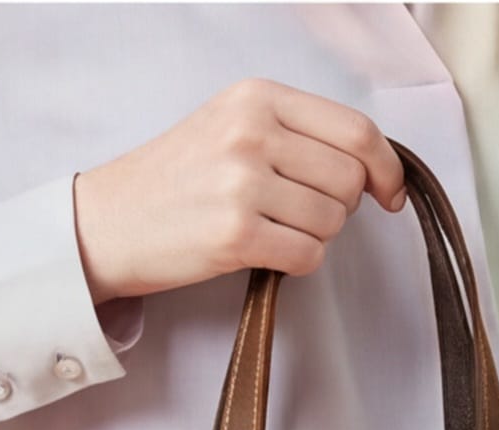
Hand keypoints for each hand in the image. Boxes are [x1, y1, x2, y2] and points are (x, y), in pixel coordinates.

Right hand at [72, 78, 405, 304]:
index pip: (355, 130)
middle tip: (302, 215)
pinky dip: (297, 263)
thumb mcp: (230, 127)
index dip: (386, 167)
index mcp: (257, 98)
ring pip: (331, 221)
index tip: (390, 192)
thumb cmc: (173, 181)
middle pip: (349, 179)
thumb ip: (294, 133)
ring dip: (314, 237)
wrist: (107, 223)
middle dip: (339, 207)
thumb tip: (370, 167)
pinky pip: (307, 256)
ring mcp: (243, 184)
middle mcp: (252, 133)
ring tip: (272, 231)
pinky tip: (266, 254)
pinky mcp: (235, 235)